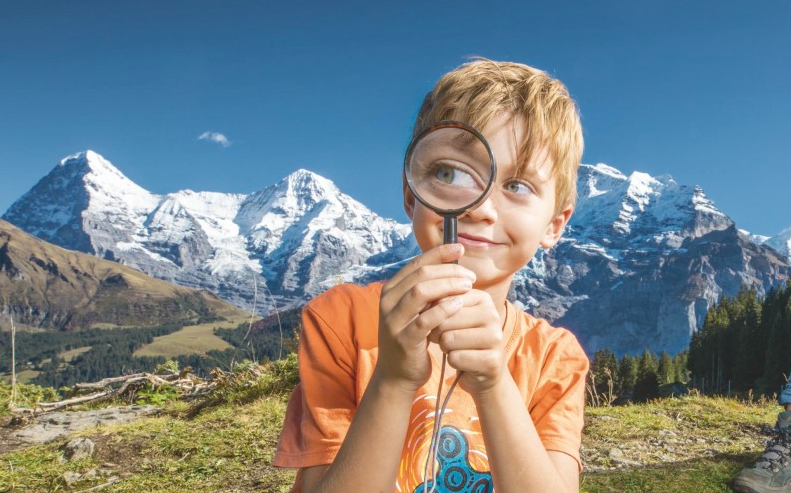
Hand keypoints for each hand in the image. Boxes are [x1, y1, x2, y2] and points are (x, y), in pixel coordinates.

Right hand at [376, 243, 476, 392]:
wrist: (397, 374)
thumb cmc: (412, 337)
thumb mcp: (416, 309)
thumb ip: (427, 288)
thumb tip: (451, 263)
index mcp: (391, 289)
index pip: (417, 262)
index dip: (439, 253)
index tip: (460, 248)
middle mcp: (388, 301)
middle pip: (420, 274)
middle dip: (449, 271)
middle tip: (470, 275)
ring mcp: (394, 320)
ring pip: (421, 292)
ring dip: (448, 286)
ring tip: (468, 286)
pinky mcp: (404, 339)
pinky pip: (426, 319)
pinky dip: (444, 309)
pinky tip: (460, 304)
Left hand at [430, 289, 505, 394]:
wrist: (482, 368)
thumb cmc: (462, 337)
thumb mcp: (453, 315)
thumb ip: (440, 304)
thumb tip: (426, 301)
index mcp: (482, 298)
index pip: (443, 301)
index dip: (433, 315)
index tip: (441, 322)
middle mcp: (492, 315)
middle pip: (444, 320)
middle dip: (437, 333)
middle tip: (447, 338)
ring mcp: (496, 338)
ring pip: (449, 339)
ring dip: (445, 348)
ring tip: (456, 348)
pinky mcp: (492, 360)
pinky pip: (455, 358)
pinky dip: (453, 361)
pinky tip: (464, 361)